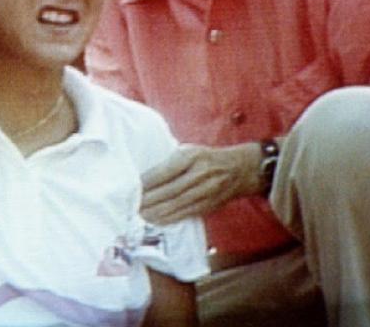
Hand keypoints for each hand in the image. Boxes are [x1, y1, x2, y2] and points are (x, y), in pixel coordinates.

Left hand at [140, 143, 261, 223]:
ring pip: (176, 205)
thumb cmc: (206, 158)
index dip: (147, 181)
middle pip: (169, 190)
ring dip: (155, 211)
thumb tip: (144, 173)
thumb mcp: (189, 150)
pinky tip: (155, 219)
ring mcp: (205, 192)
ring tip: (138, 214)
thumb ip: (170, 161)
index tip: (132, 187)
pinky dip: (168, 218)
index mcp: (191, 157)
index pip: (165, 171)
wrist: (238, 170)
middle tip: (131, 204)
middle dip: (148, 199)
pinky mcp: (208, 206)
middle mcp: (199, 175)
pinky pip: (185, 214)